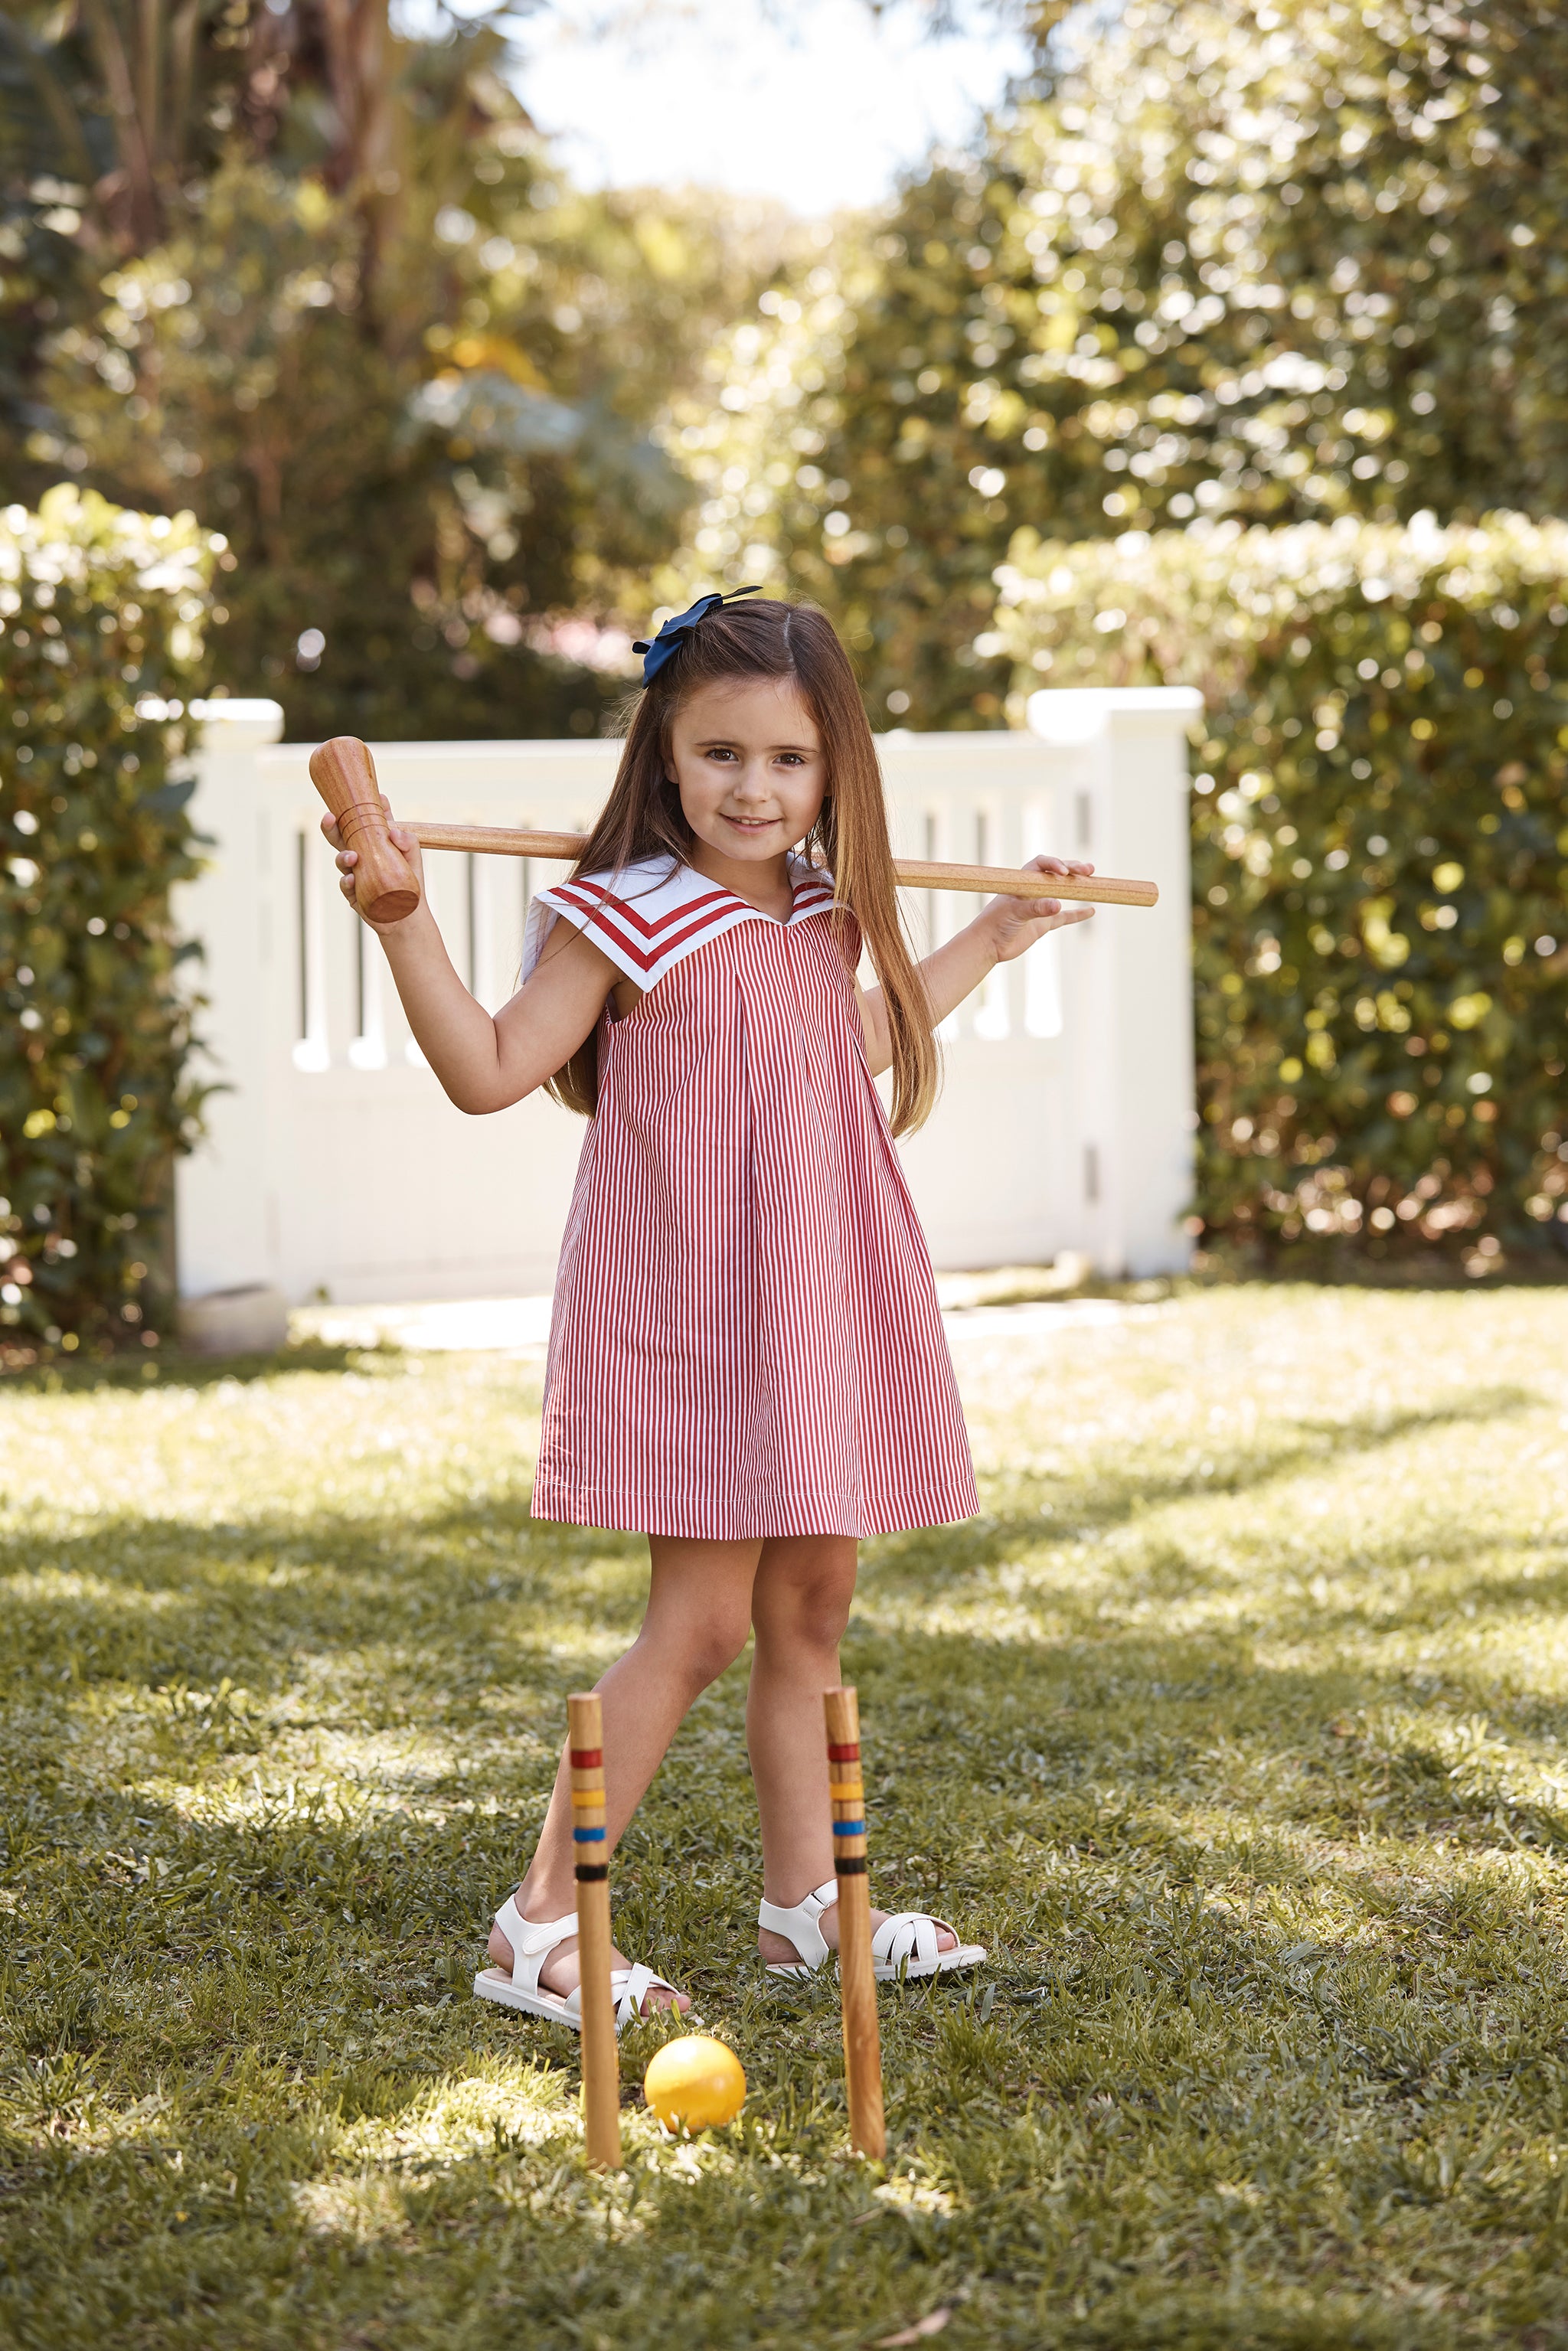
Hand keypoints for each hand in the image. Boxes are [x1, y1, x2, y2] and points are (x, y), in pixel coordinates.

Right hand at [320, 796, 424, 930]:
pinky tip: (352, 879)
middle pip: (340, 835)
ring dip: (342, 857)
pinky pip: (345, 884)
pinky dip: (347, 881)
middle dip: (331, 825)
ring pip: (340, 859)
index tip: (373, 797)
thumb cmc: (411, 882)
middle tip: (329, 816)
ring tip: (351, 857)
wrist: (408, 914)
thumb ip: (408, 841)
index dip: (365, 806)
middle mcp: (361, 854)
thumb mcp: (414, 857)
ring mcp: (354, 872)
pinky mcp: (352, 892)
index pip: (366, 819)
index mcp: (374, 840)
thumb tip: (393, 832)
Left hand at [982, 853, 1096, 964]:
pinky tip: (1091, 910)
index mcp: (1023, 882)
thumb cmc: (995, 923)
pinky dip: (1078, 914)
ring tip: (1091, 879)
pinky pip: (1064, 917)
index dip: (1054, 864)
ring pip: (1063, 893)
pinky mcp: (1043, 924)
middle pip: (1056, 875)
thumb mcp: (1015, 912)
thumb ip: (1037, 908)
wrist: (988, 946)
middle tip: (1088, 870)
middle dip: (1073, 870)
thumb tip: (1058, 905)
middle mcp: (1033, 891)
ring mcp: (1039, 907)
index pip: (1041, 865)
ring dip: (1077, 886)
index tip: (1064, 872)